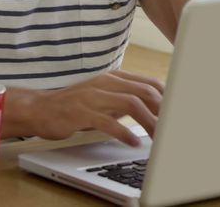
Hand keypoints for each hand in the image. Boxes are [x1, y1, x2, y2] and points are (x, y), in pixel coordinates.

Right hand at [23, 70, 164, 145]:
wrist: (40, 109)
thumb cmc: (75, 105)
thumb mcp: (104, 97)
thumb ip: (125, 99)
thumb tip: (152, 107)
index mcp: (114, 78)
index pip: (148, 83)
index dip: (167, 96)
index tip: (179, 111)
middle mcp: (106, 83)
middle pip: (144, 92)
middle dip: (163, 110)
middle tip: (172, 126)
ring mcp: (93, 96)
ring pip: (131, 104)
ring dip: (149, 121)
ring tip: (158, 137)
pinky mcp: (82, 112)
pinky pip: (108, 121)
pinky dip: (124, 132)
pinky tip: (133, 142)